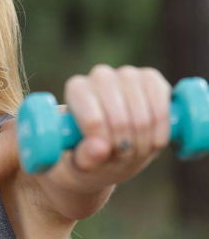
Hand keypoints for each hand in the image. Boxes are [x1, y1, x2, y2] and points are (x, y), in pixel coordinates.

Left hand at [47, 64, 171, 192]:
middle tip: (121, 158)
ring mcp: (128, 75)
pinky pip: (163, 110)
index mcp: (76, 90)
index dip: (105, 145)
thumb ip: (85, 158)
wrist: (107, 145)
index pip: (94, 120)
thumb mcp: (79, 164)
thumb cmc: (87, 152)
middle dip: (124, 148)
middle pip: (121, 120)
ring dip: (143, 144)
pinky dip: (161, 133)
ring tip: (133, 152)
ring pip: (143, 118)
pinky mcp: (152, 79)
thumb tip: (99, 149)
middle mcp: (100, 76)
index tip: (105, 155)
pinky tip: (153, 142)